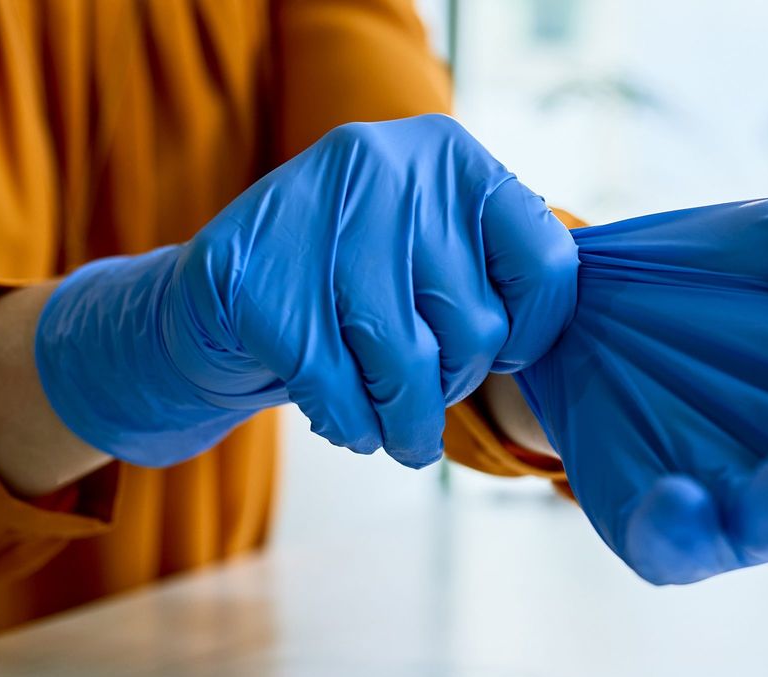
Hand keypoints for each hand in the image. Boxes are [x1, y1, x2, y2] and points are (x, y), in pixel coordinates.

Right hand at [35, 114, 577, 467]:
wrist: (210, 306)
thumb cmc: (344, 294)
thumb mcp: (425, 255)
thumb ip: (492, 274)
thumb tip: (557, 337)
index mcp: (446, 153)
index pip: (547, 263)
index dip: (528, 332)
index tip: (492, 348)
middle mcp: (383, 164)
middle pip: (476, 327)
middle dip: (453, 386)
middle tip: (420, 394)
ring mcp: (313, 216)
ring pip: (409, 367)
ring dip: (406, 425)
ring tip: (393, 433)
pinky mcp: (257, 283)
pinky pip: (340, 391)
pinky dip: (350, 426)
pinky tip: (341, 417)